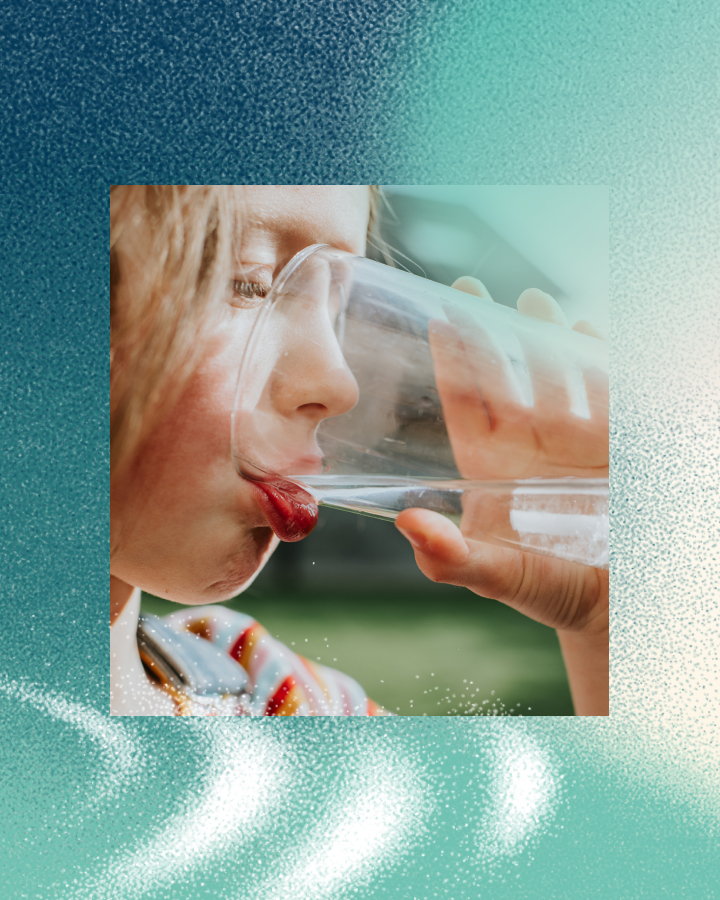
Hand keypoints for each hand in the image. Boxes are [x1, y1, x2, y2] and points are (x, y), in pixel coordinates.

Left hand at [395, 277, 608, 715]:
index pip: (464, 401)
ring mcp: (573, 437)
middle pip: (505, 374)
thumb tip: (408, 526)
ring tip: (537, 303)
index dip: (450, 359)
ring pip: (556, 372)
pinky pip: (607, 388)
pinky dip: (599, 358)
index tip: (439, 315)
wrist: (616, 606)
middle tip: (473, 287)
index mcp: (488, 465)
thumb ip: (453, 557)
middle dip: (488, 331)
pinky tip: (589, 331)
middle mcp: (527, 442)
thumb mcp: (498, 577)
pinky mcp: (616, 440)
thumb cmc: (548, 592)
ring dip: (546, 336)